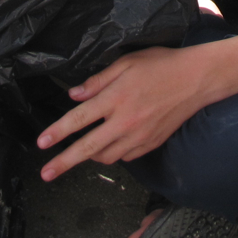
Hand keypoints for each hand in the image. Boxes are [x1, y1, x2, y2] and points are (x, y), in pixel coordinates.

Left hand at [36, 45, 214, 181]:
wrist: (196, 80)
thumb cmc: (160, 65)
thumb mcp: (126, 63)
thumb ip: (98, 81)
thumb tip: (74, 95)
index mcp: (116, 98)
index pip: (79, 119)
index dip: (58, 132)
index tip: (41, 143)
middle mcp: (125, 121)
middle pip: (88, 147)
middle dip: (64, 162)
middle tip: (46, 174)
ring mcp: (139, 136)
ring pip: (106, 156)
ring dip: (90, 156)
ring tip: (81, 151)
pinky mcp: (151, 144)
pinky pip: (125, 156)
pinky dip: (113, 153)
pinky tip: (111, 144)